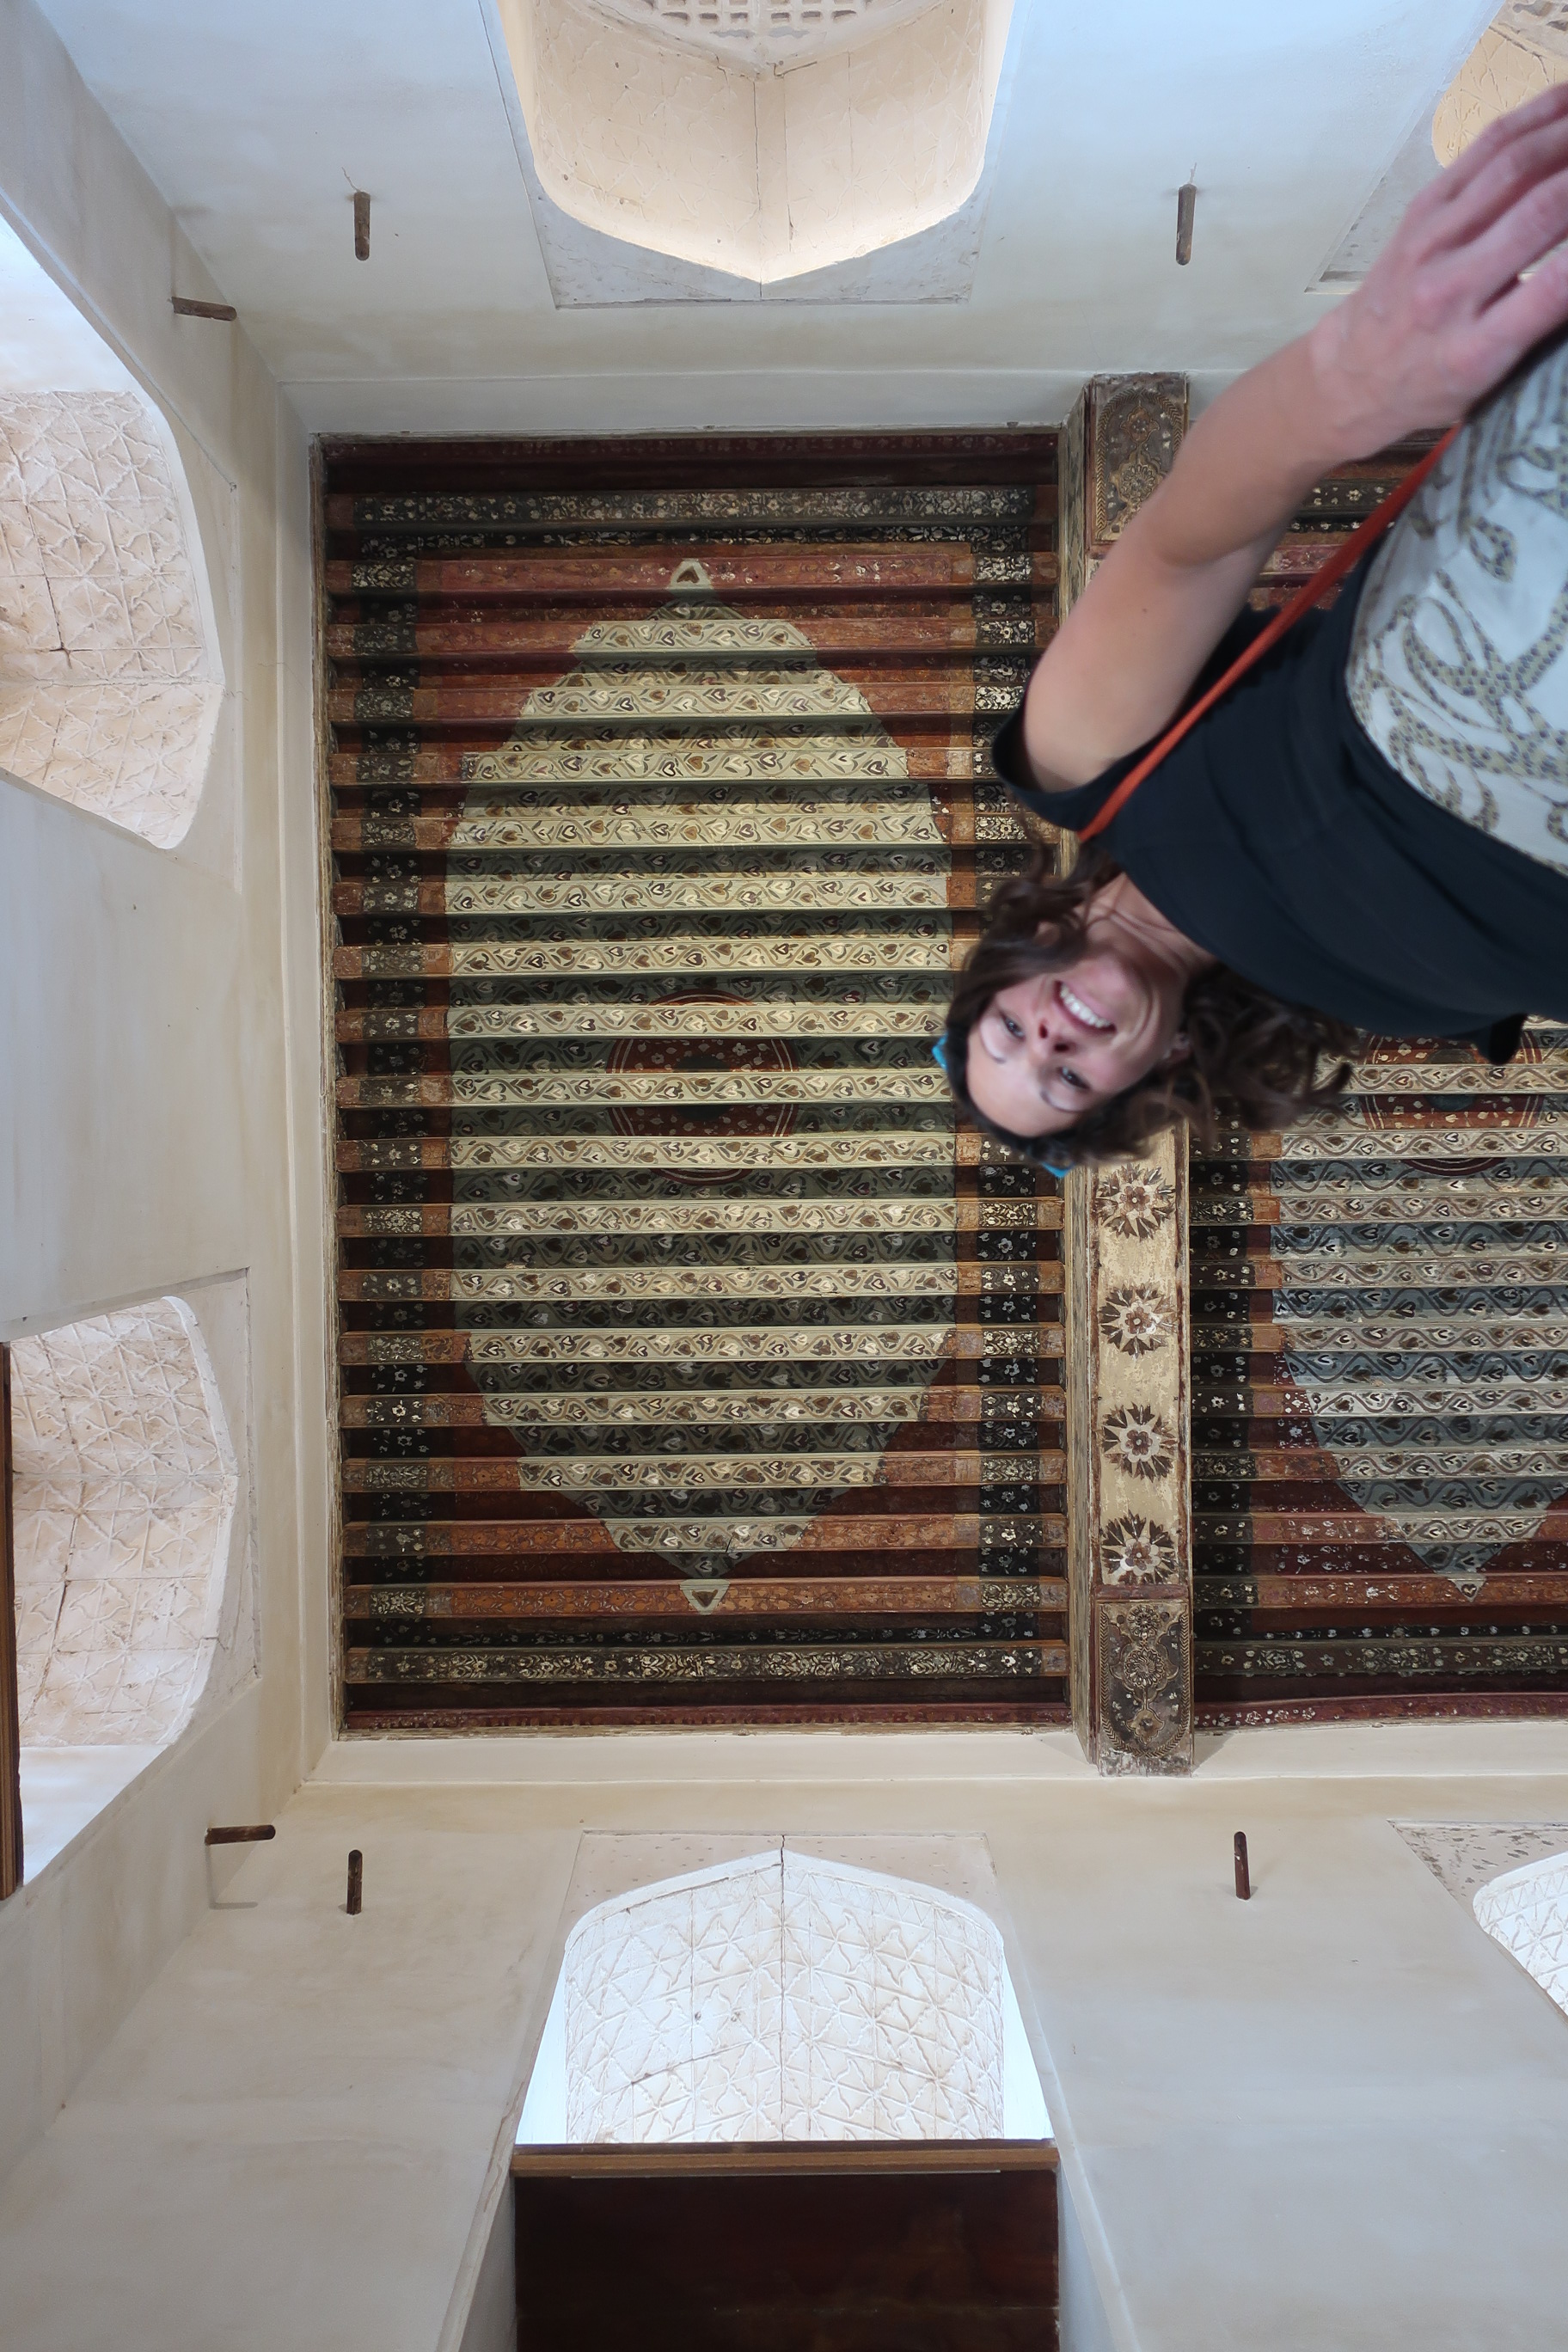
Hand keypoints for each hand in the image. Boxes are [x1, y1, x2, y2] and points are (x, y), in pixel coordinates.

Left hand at [1308, 81, 1567, 456]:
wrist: (1349, 375)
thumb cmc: (1431, 386)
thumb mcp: (1489, 383)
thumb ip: (1540, 326)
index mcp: (1474, 350)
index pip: (1555, 288)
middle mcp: (1450, 291)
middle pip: (1541, 210)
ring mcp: (1431, 242)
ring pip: (1515, 166)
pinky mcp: (1421, 209)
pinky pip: (1485, 150)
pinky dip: (1534, 117)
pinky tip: (1566, 100)